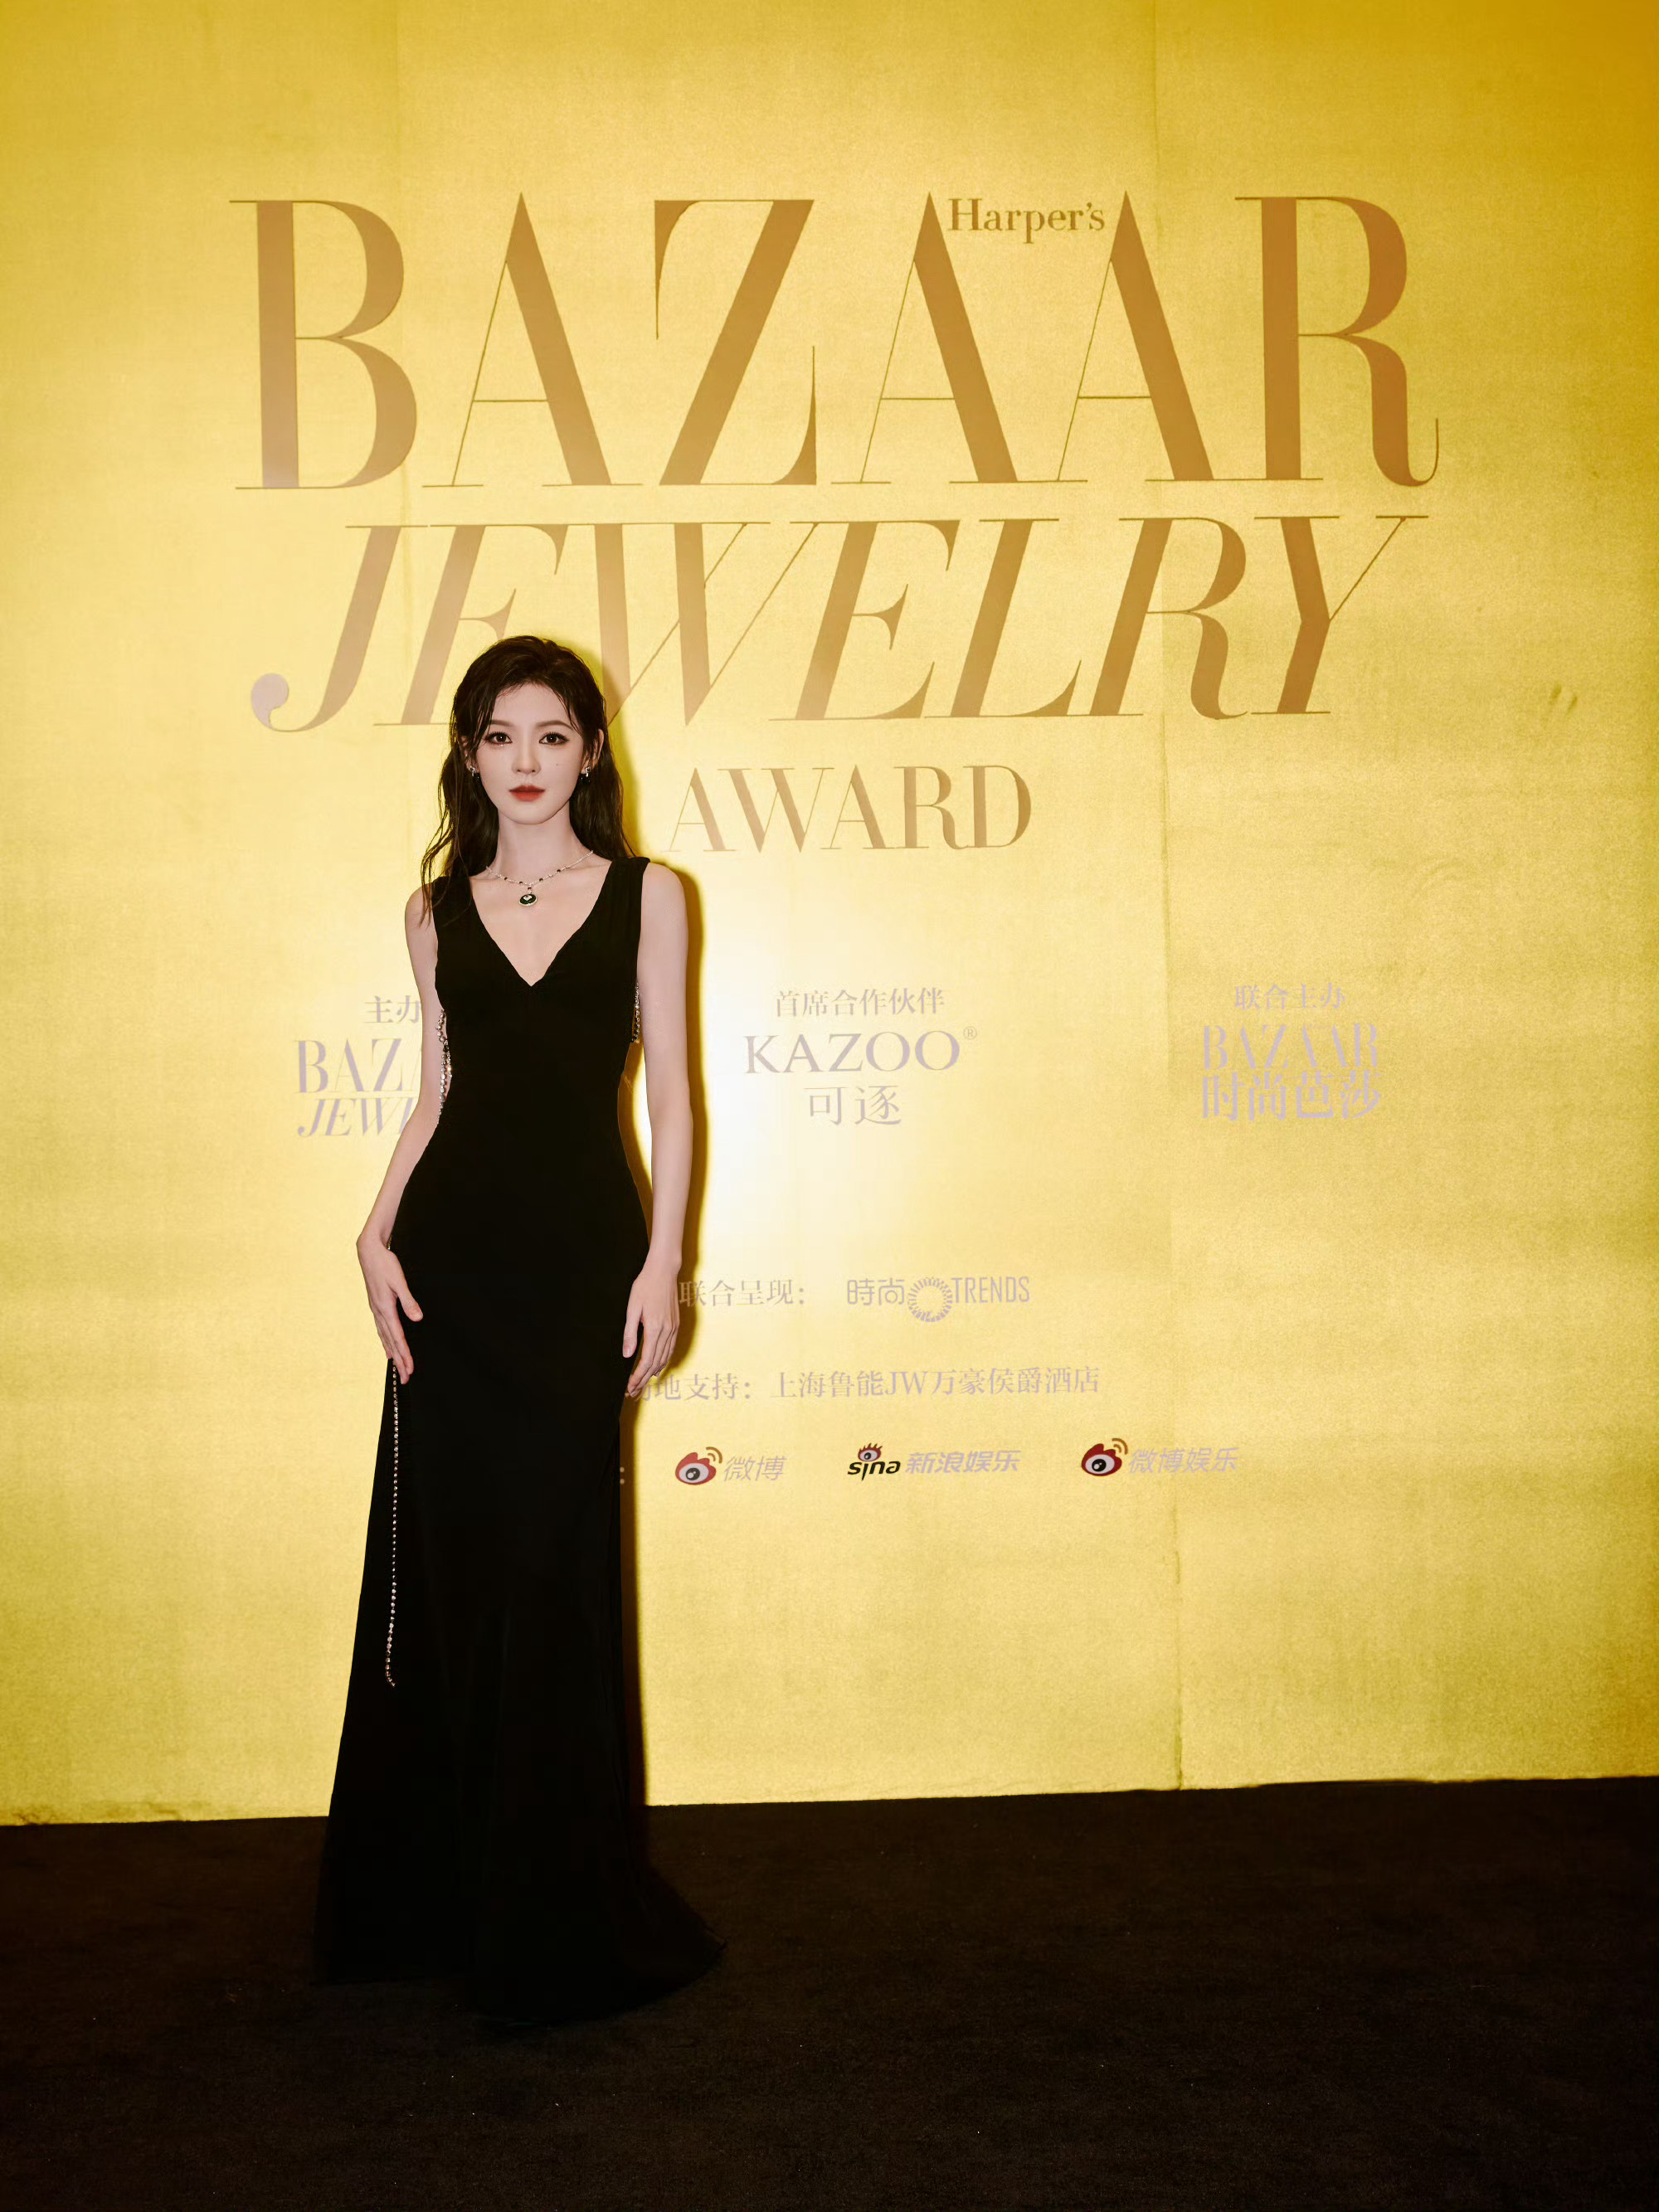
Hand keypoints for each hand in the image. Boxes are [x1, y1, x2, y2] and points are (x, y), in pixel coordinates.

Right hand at [358, 1231, 422, 1383]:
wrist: (369, 1251)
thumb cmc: (385, 1264)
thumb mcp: (399, 1281)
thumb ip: (409, 1301)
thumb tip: (418, 1319)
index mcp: (385, 1308)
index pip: (398, 1337)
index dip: (405, 1354)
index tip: (411, 1368)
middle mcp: (379, 1313)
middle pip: (391, 1342)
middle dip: (399, 1361)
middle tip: (407, 1378)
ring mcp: (376, 1310)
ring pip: (385, 1337)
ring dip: (393, 1353)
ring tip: (399, 1368)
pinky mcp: (376, 1306)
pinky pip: (382, 1330)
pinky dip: (386, 1341)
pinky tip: (388, 1348)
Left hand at [622, 1255, 679, 1398]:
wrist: (663, 1271)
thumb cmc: (645, 1286)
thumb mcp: (632, 1308)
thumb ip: (630, 1333)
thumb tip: (627, 1355)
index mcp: (654, 1328)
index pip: (646, 1360)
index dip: (637, 1377)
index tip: (629, 1387)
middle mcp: (666, 1331)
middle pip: (656, 1363)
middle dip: (644, 1380)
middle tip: (633, 1392)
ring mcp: (673, 1328)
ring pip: (664, 1358)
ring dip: (653, 1373)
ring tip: (642, 1384)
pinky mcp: (676, 1325)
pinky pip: (670, 1349)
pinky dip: (663, 1361)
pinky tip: (657, 1367)